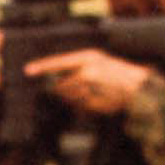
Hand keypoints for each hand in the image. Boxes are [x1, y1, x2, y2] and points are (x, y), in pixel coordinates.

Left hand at [23, 49, 150, 114]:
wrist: (137, 86)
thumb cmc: (117, 72)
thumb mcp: (98, 61)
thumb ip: (78, 67)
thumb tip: (57, 76)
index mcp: (87, 58)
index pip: (58, 62)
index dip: (41, 67)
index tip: (28, 71)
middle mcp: (85, 72)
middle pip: (60, 84)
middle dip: (60, 88)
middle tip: (73, 87)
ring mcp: (88, 89)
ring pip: (68, 96)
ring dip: (72, 97)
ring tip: (89, 92)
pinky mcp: (92, 103)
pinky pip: (79, 106)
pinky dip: (82, 105)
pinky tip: (94, 99)